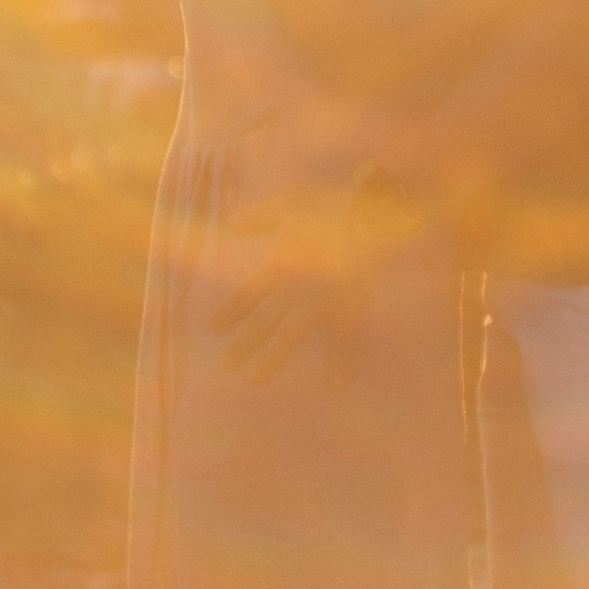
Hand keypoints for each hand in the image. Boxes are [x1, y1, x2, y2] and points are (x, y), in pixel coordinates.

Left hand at [212, 168, 416, 388]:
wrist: (373, 212)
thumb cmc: (330, 205)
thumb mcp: (289, 202)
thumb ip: (259, 216)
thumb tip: (232, 225)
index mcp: (282, 263)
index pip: (250, 293)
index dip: (232, 311)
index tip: (215, 329)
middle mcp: (297, 288)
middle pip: (265, 321)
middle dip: (245, 343)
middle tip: (227, 365)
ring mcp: (323, 301)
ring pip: (293, 335)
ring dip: (273, 358)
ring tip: (256, 379)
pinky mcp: (351, 307)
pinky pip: (345, 339)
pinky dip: (341, 362)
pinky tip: (335, 385)